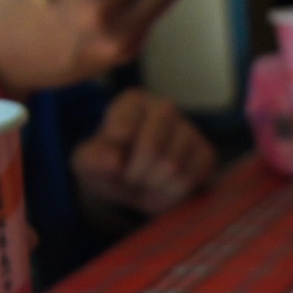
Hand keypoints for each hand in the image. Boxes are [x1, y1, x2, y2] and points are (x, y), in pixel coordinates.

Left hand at [72, 89, 217, 219]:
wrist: (133, 184)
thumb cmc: (109, 166)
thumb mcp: (87, 163)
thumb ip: (92, 159)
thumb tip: (112, 160)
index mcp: (133, 101)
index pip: (125, 124)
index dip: (115, 153)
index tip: (111, 161)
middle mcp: (164, 108)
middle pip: (152, 147)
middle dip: (135, 173)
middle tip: (128, 179)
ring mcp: (189, 130)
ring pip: (173, 165)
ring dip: (153, 184)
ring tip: (145, 182)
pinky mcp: (205, 153)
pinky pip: (191, 178)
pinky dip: (172, 191)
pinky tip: (163, 187)